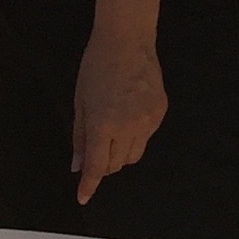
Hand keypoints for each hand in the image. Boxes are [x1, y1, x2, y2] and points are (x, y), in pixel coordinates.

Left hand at [70, 28, 167, 204]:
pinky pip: (146, 138)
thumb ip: (80, 137)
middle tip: (95, 149)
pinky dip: (134, 136)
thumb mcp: (80, 102)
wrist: (127, 41)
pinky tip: (128, 116)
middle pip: (116, 164)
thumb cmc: (96, 67)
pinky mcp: (160, 113)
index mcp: (103, 125)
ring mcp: (148, 121)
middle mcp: (127, 127)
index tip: (83, 197)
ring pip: (133, 155)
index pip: (97, 166)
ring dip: (120, 153)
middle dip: (103, 164)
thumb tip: (78, 166)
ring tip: (112, 131)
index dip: (89, 184)